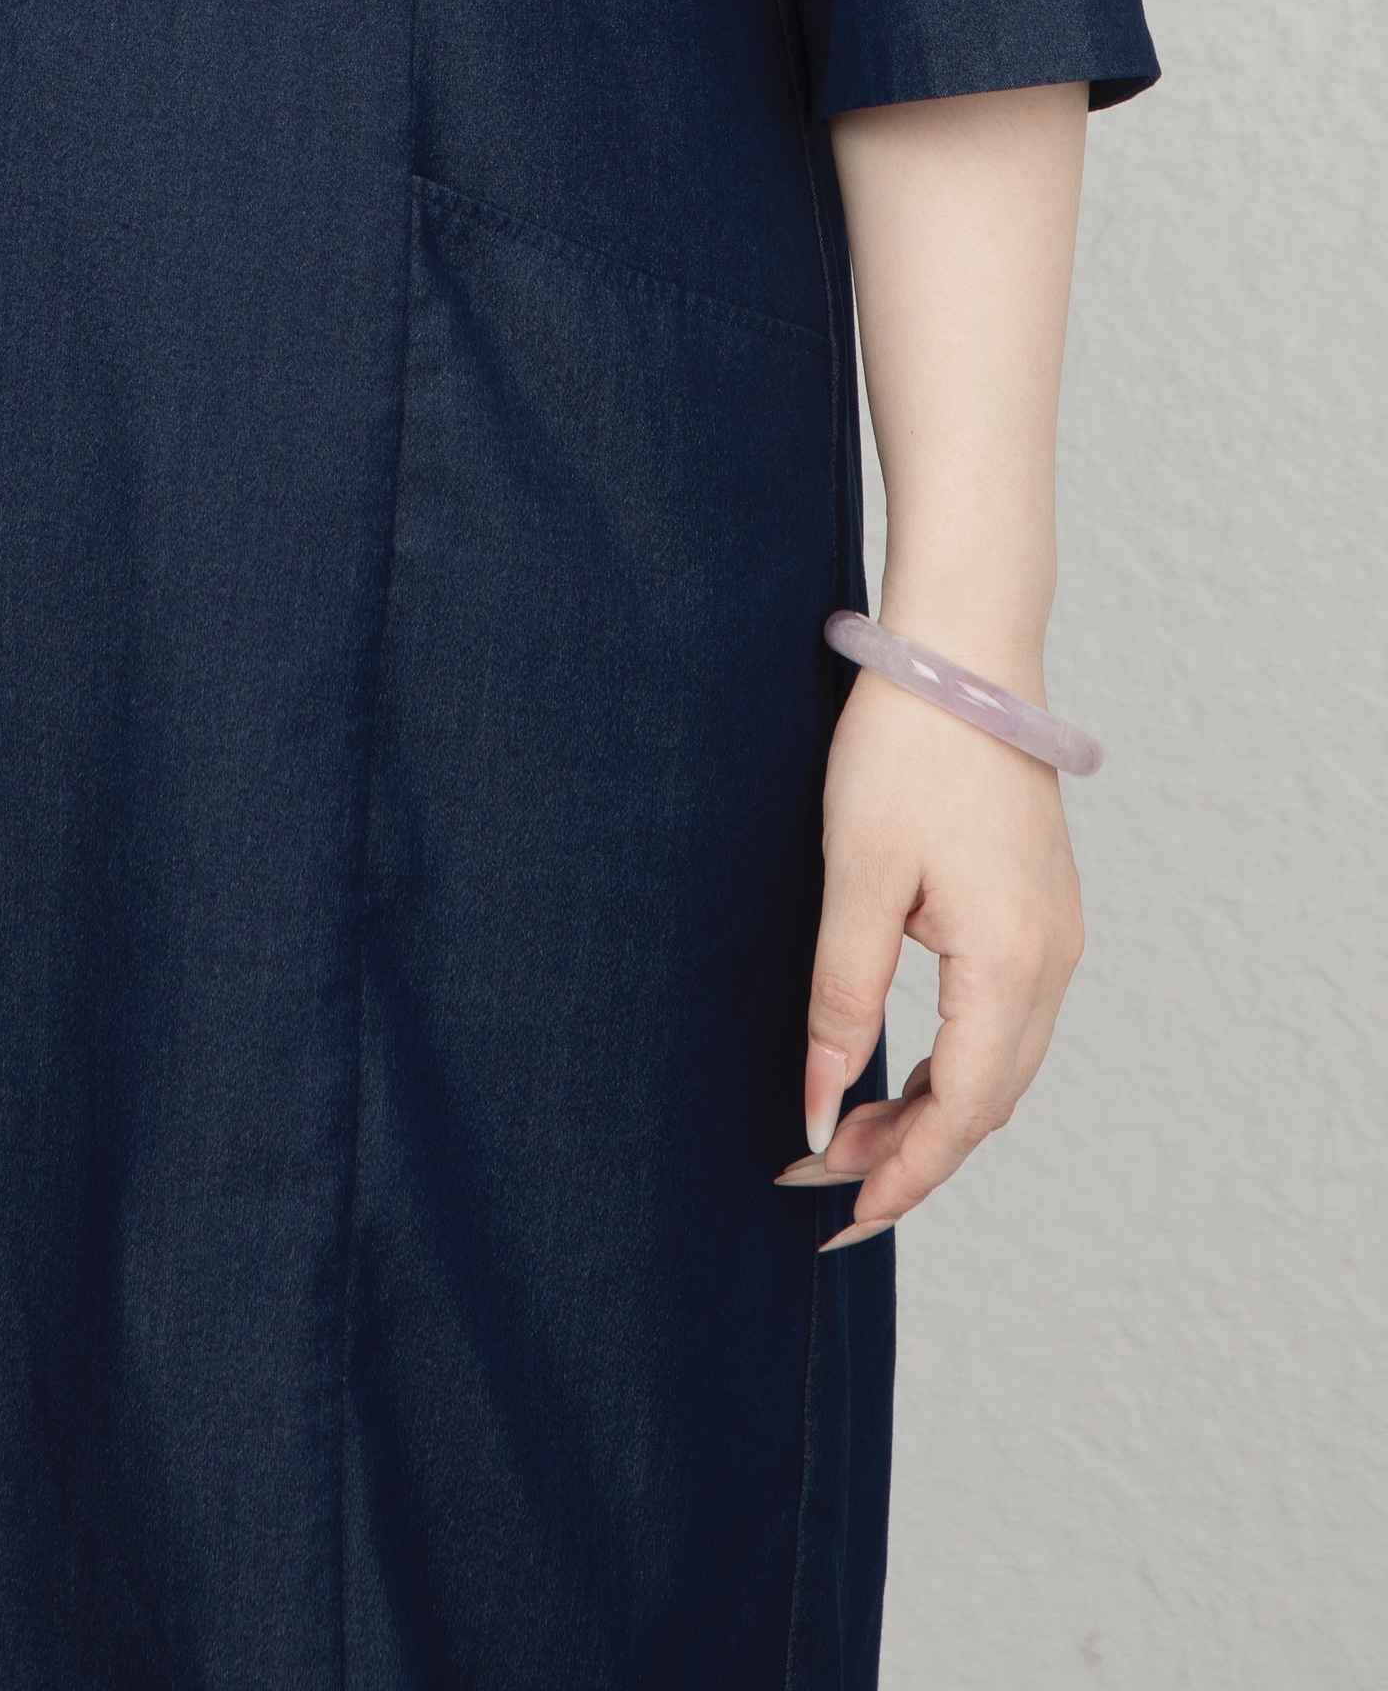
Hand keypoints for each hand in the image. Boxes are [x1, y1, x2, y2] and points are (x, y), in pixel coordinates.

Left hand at [778, 663, 1083, 1243]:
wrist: (963, 653)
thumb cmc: (903, 750)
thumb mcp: (856, 877)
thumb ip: (841, 1001)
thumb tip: (820, 1108)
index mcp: (1011, 965)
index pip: (957, 1112)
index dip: (898, 1174)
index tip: (831, 1215)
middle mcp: (1051, 965)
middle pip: (983, 1104)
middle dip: (905, 1156)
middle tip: (814, 1180)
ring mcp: (1055, 940)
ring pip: (996, 1070)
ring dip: (926, 1112)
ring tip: (843, 1137)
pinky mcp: (1039, 916)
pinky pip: (1002, 1025)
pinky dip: (950, 1064)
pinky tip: (895, 1074)